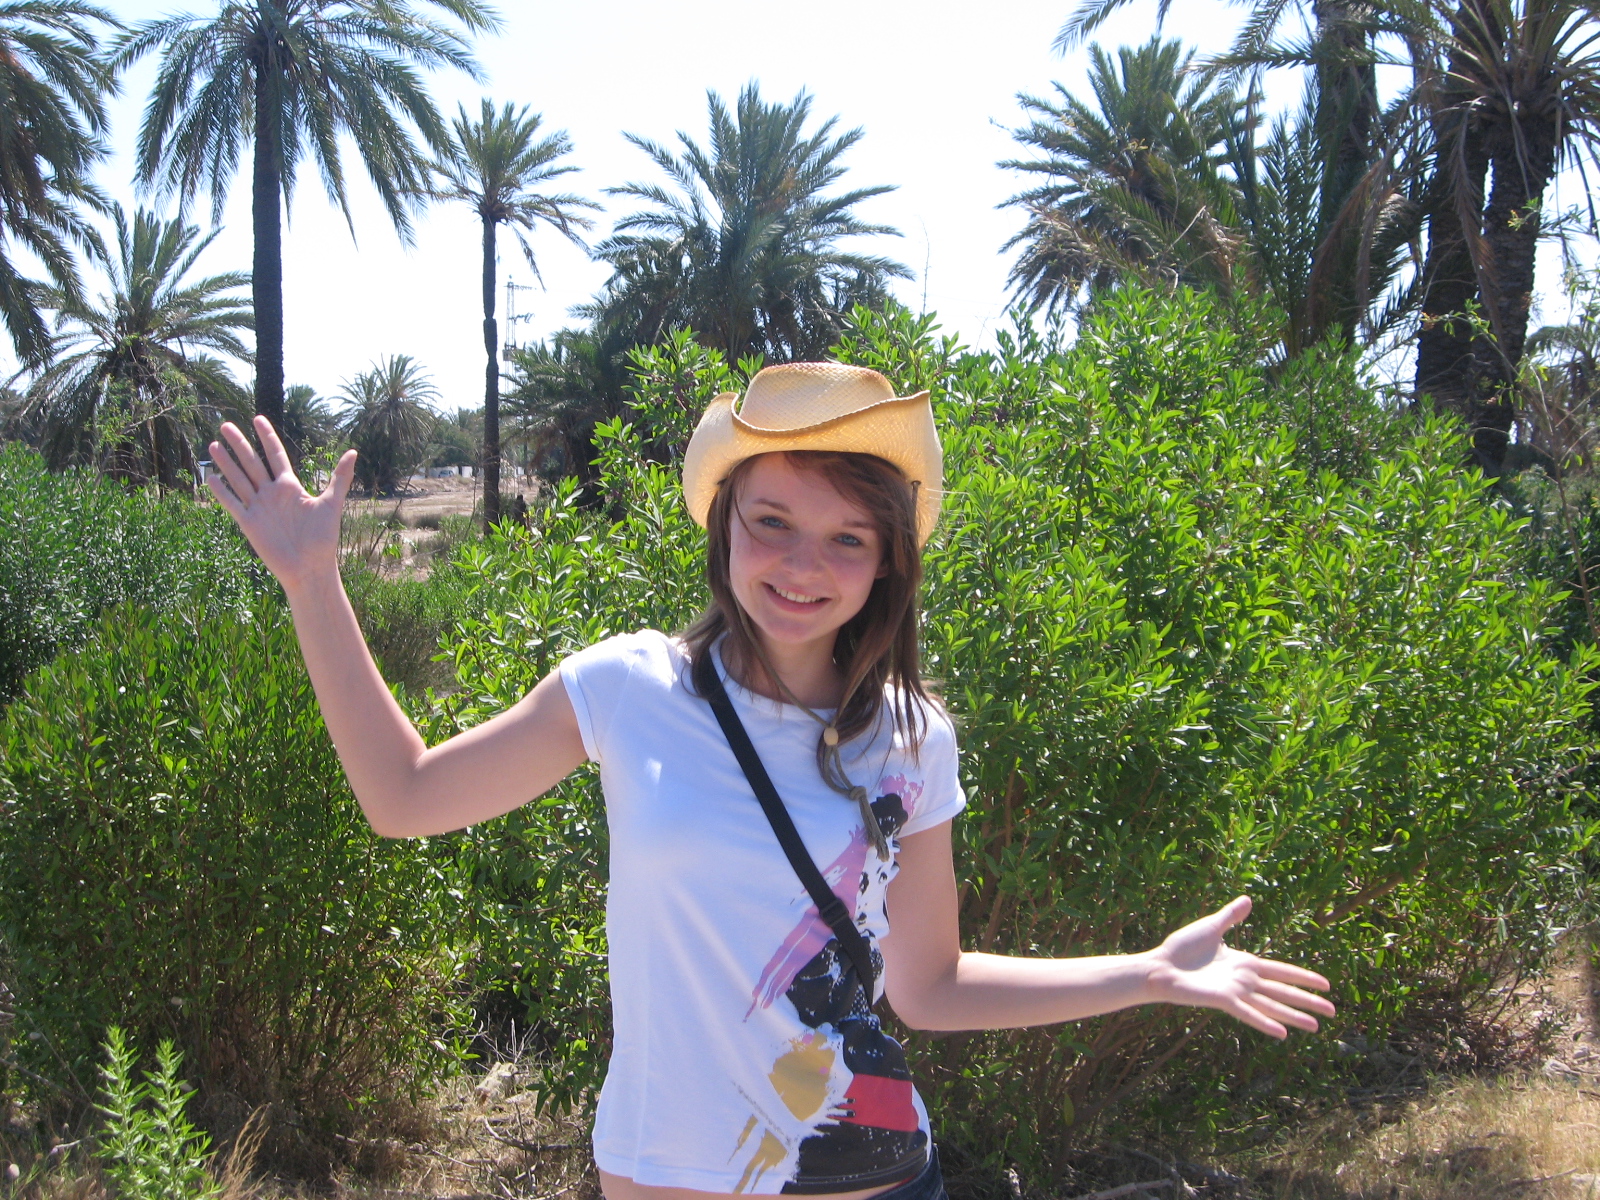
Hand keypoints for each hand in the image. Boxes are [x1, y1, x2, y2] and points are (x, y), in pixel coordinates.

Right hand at [206, 416, 356, 593]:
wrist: (311, 568)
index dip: (267, 437)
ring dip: (226, 463)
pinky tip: (210, 477)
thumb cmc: (323, 539)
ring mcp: (259, 508)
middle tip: (225, 424)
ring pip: (239, 479)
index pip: (275, 455)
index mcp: (290, 487)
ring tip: (213, 444)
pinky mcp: (249, 524)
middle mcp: (272, 494)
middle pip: (252, 463)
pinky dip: (222, 492)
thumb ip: (340, 477)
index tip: (258, 418)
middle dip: (239, 444)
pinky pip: (233, 504)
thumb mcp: (332, 503)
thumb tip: (353, 451)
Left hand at [1144, 896, 1334, 1038]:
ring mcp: (1235, 992)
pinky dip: (1265, 1022)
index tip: (1325, 984)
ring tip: (1317, 1027)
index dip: (1303, 977)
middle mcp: (1244, 980)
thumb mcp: (1211, 927)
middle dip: (1308, 1001)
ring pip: (1271, 1005)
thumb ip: (1231, 916)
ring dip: (1294, 1016)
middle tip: (1333, 1012)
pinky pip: (1248, 1013)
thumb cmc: (1181, 948)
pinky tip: (1283, 1033)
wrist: (1160, 965)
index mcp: (1244, 963)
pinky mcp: (1223, 1000)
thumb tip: (1248, 899)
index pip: (1281, 971)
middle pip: (1283, 991)